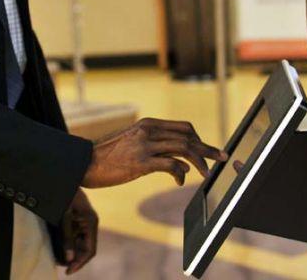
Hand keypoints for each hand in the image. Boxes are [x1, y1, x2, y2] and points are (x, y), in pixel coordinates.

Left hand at [60, 188, 97, 274]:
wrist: (62, 175)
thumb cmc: (64, 193)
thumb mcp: (64, 215)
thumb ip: (67, 237)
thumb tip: (69, 259)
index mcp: (91, 222)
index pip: (89, 251)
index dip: (79, 263)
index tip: (67, 271)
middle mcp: (90, 223)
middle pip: (84, 248)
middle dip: (72, 258)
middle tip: (58, 263)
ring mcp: (84, 220)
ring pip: (78, 242)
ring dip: (68, 250)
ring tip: (55, 256)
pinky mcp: (77, 218)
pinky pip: (74, 234)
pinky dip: (66, 241)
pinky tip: (56, 245)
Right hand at [82, 117, 226, 188]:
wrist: (85, 162)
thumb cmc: (108, 155)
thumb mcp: (131, 142)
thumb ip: (151, 144)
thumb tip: (177, 159)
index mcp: (147, 124)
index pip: (183, 127)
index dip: (200, 140)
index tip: (208, 151)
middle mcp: (148, 131)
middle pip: (188, 137)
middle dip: (207, 150)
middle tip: (221, 159)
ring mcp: (145, 145)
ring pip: (184, 149)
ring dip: (200, 163)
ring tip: (206, 175)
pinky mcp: (141, 162)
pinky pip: (172, 165)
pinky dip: (181, 173)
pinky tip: (180, 181)